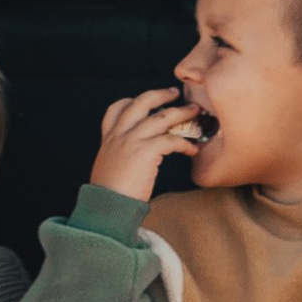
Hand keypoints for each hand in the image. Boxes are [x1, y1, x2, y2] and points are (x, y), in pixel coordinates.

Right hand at [90, 87, 203, 202]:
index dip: (132, 101)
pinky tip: (193, 149)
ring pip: (162, 117)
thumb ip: (119, 156)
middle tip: (175, 93)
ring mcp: (132, 141)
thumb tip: (132, 160)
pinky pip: (171, 140)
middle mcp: (119, 134)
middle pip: (142, 102)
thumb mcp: (108, 168)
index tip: (148, 102)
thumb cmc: (109, 196)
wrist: (106, 207)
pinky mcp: (145, 152)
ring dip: (182, 113)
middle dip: (161, 94)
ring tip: (195, 112)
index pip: (116, 108)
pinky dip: (185, 143)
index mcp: (109, 138)